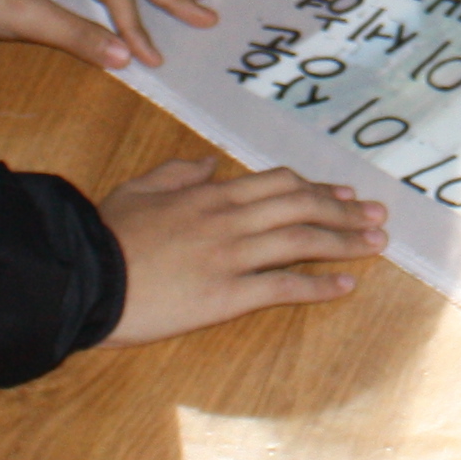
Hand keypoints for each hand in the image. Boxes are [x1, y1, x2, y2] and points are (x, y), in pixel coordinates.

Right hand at [99, 157, 390, 343]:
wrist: (83, 275)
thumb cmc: (104, 234)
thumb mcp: (138, 189)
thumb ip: (178, 173)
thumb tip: (212, 164)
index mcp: (209, 194)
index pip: (278, 184)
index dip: (317, 188)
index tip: (345, 193)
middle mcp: (228, 220)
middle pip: (301, 207)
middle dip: (345, 211)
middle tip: (377, 217)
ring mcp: (230, 257)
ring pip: (302, 242)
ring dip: (345, 242)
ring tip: (375, 246)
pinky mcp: (226, 295)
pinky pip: (283, 287)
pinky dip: (319, 286)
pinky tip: (345, 287)